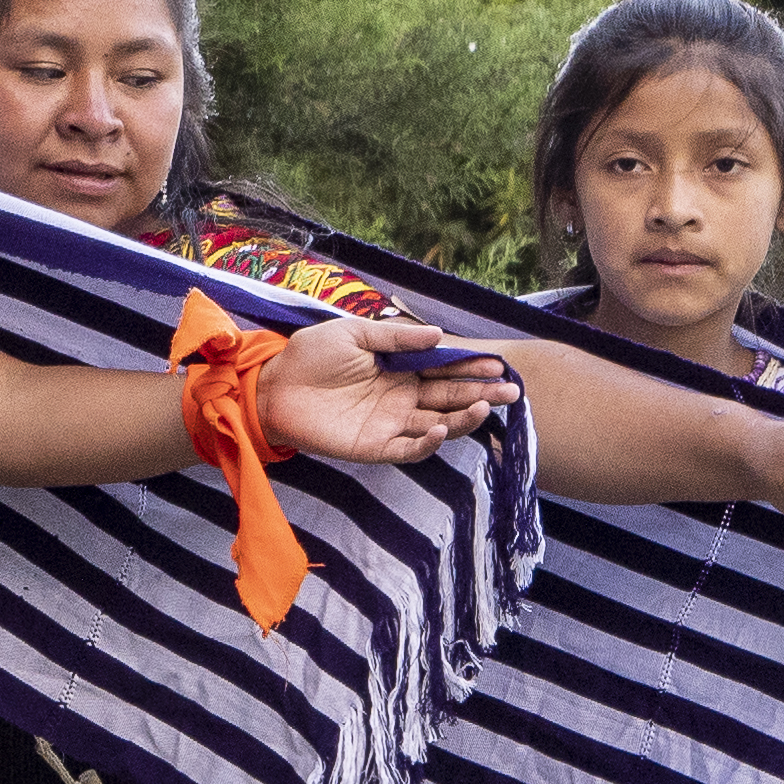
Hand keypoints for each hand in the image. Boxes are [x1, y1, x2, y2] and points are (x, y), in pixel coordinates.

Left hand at [254, 312, 516, 468]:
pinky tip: (442, 429)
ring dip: (463, 418)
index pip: (445, 370)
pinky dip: (427, 443)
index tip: (498, 363)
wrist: (271, 384)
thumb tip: (438, 335)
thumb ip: (395, 337)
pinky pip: (407, 449)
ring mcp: (388, 423)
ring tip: (483, 407)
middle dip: (482, 394)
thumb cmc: (310, 355)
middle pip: (450, 398)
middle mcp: (401, 398)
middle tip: (512, 391)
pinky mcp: (372, 446)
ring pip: (437, 424)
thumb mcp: (354, 334)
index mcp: (400, 369)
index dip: (472, 368)